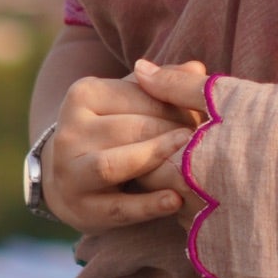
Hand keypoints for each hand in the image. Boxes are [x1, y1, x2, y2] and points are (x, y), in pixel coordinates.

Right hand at [41, 61, 207, 234]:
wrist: (71, 180)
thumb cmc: (113, 133)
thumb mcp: (131, 102)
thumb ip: (163, 85)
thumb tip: (197, 68)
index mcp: (83, 94)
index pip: (139, 96)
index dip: (177, 107)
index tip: (207, 119)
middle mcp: (69, 130)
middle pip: (131, 129)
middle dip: (172, 136)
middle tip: (208, 144)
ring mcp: (70, 171)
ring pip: (114, 164)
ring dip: (154, 162)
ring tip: (190, 163)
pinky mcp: (79, 208)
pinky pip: (117, 208)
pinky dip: (148, 205)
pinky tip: (175, 201)